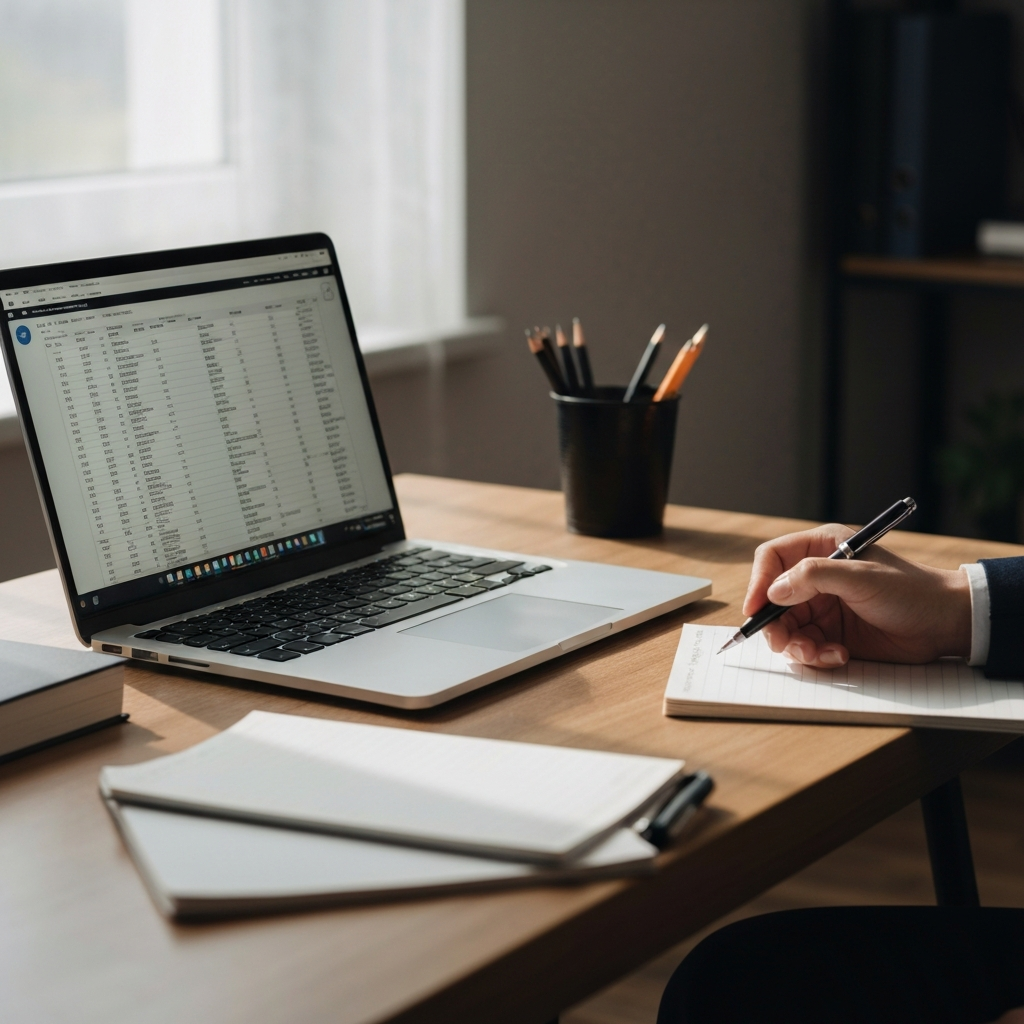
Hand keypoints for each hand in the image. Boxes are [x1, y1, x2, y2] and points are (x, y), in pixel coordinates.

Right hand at [743, 523, 971, 668]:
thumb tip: (773, 591)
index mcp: (820, 549)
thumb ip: (814, 576)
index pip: (772, 559)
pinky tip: (839, 655)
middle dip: (775, 624)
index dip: (758, 581)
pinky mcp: (830, 634)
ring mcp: (821, 607)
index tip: (755, 608)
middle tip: (784, 643)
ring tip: (820, 653)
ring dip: (796, 645)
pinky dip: (815, 656)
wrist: (944, 624)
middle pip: (771, 599)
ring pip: (785, 627)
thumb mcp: (861, 577)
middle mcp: (815, 577)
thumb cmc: (909, 591)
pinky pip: (805, 647)